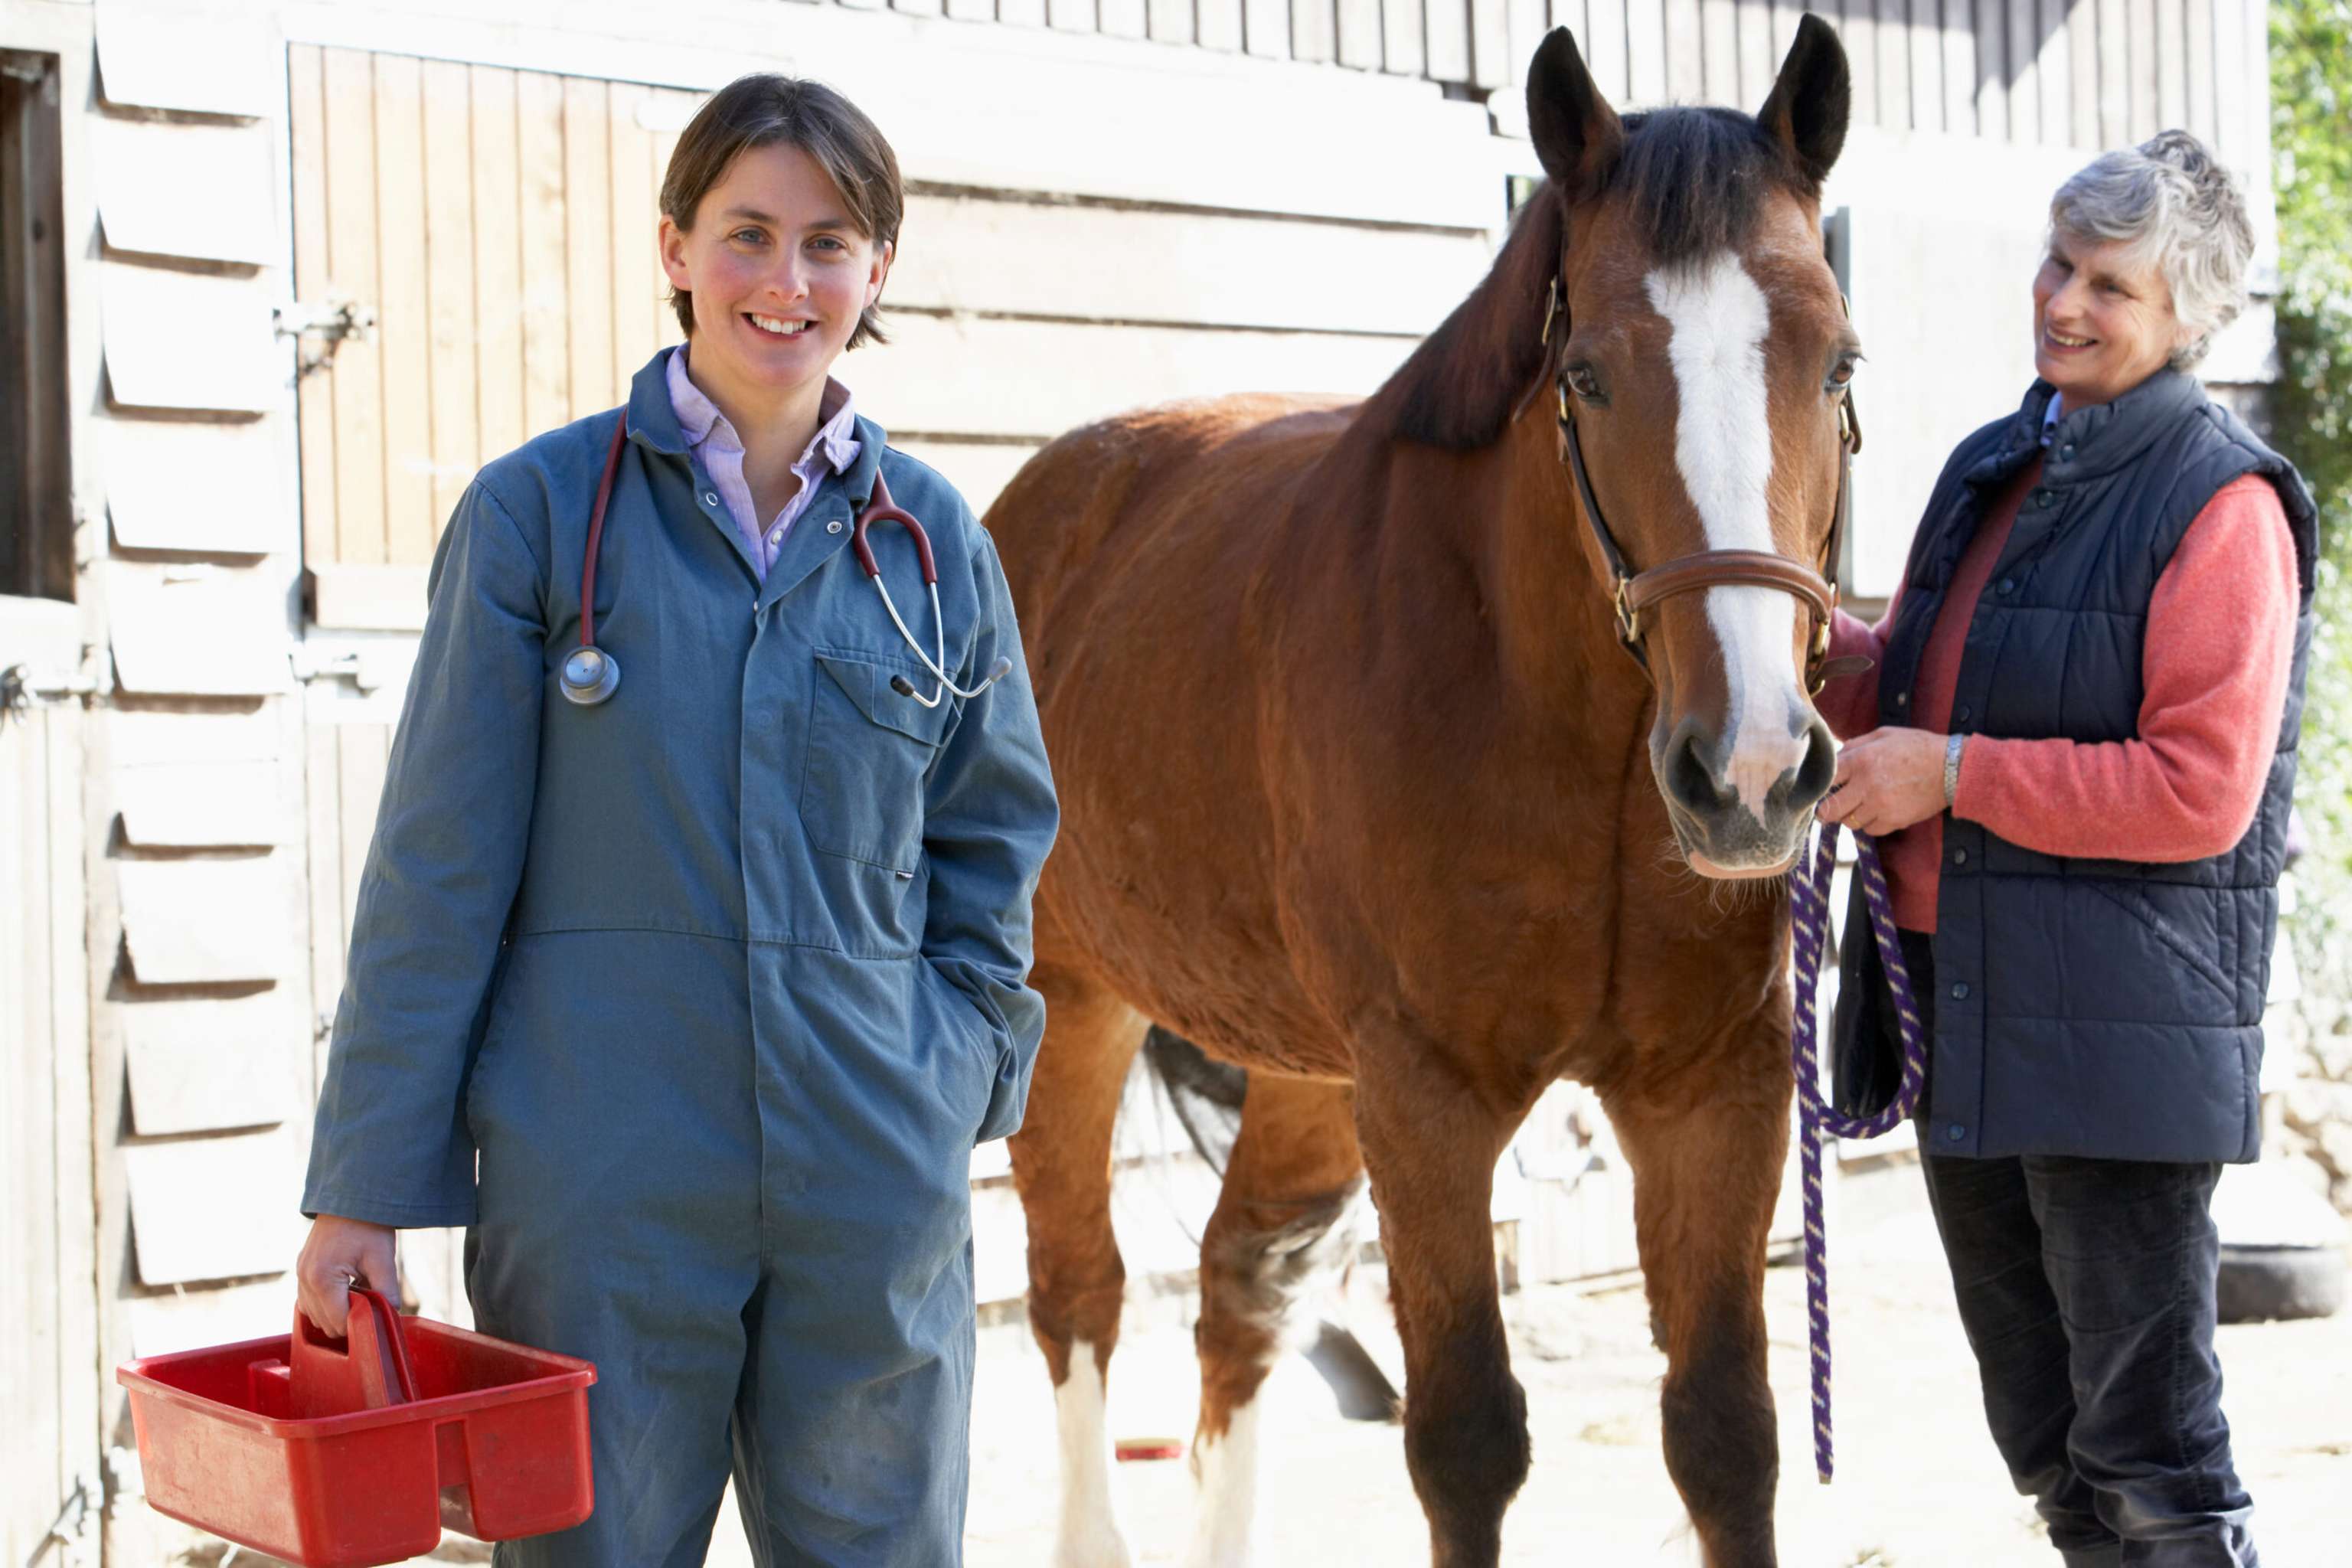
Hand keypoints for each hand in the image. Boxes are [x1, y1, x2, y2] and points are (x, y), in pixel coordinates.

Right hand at [296, 1215, 398, 1335]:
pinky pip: (307, 1301)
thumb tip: (391, 1315)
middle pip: (325, 1323)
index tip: (375, 1315)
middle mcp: (304, 1279)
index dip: (359, 1325)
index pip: (338, 1323)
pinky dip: (325, 1303)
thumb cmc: (367, 1226)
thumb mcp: (382, 1258)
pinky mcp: (300, 1269)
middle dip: (348, 1320)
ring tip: (358, 1294)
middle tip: (369, 1304)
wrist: (350, 1196)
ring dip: (335, 1312)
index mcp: (322, 1278)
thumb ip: (386, 1291)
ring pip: (313, 1315)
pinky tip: (344, 1292)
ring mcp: (299, 1274)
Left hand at [1819, 727, 1949, 837]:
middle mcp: (1867, 785)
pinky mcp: (1894, 820)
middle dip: (1828, 809)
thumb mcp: (1883, 735)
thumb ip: (1855, 745)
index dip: (1820, 785)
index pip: (1825, 779)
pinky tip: (1880, 810)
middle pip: (1830, 810)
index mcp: (1861, 759)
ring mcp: (1880, 805)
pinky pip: (1871, 830)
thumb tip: (1834, 757)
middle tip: (1832, 805)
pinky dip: (1871, 823)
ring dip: (1852, 815)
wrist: (1952, 767)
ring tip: (1863, 804)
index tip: (1822, 789)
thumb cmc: (1917, 747)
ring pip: (1849, 822)